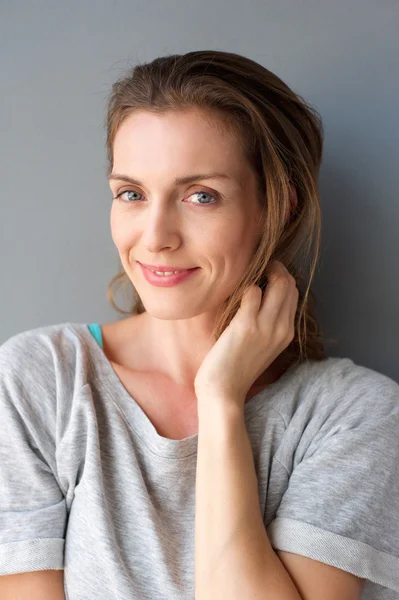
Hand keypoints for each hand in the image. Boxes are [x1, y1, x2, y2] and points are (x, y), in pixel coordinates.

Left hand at [194, 261, 298, 407]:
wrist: (224, 391)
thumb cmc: (236, 368)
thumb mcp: (263, 347)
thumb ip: (268, 325)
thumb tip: (262, 299)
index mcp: (287, 333)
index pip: (294, 293)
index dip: (282, 277)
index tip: (267, 271)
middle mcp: (282, 328)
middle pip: (289, 284)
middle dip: (276, 269)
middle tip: (258, 266)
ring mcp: (266, 326)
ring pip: (278, 283)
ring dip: (261, 273)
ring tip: (247, 276)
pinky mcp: (246, 326)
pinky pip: (251, 292)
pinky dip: (243, 288)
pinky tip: (233, 296)